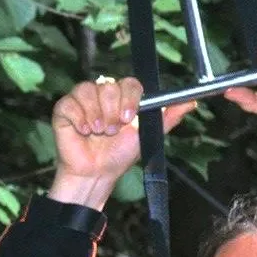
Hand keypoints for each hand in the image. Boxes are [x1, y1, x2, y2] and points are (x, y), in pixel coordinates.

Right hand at [47, 75, 194, 208]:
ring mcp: (82, 100)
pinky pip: (69, 103)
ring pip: (88, 91)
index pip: (129, 83)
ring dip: (95, 115)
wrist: (97, 173)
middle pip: (108, 86)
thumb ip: (168, 117)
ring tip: (97, 133)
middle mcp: (102, 93)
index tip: (129, 118)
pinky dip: (79, 118)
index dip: (129, 98)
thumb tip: (192, 102)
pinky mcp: (64, 109)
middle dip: (112, 111)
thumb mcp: (147, 135)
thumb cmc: (120, 154)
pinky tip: (83, 131)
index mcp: (122, 96)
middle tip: (111, 131)